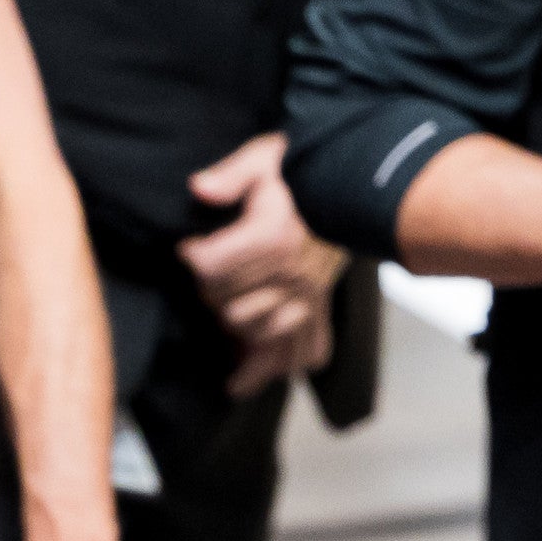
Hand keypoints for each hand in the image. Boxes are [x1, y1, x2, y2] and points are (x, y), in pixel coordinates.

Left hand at [180, 135, 343, 396]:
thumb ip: (230, 174)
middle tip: (207, 273)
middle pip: (226, 304)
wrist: (352, 186)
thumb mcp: (263, 159)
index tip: (189, 247)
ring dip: (233, 327)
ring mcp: (307, 296)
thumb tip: (199, 189)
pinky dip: (268, 369)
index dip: (192, 256)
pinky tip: (240, 382)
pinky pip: (299, 352)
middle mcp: (292, 274)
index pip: (210, 266)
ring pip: (255, 334)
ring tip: (222, 311)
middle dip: (207, 292)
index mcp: (273, 236)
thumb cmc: (300, 173)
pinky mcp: (317, 309)